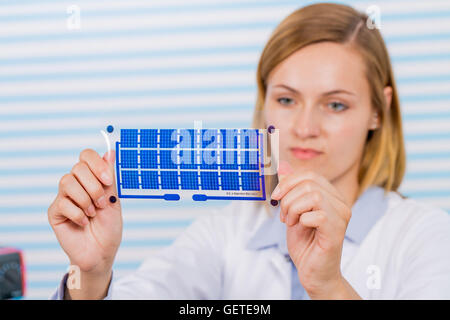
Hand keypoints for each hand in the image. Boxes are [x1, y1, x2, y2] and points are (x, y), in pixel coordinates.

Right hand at [48, 149, 122, 276]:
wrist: (101, 252)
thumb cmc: (109, 227)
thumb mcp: (113, 200)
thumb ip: (109, 177)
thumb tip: (110, 152)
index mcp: (92, 178)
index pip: (86, 156)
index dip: (96, 164)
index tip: (108, 180)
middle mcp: (76, 184)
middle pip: (77, 167)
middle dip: (94, 186)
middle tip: (101, 203)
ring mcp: (64, 197)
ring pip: (67, 182)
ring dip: (86, 200)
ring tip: (93, 214)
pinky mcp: (55, 212)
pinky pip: (63, 203)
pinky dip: (78, 214)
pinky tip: (84, 223)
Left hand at [271, 161, 354, 298]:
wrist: (313, 272)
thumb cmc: (305, 244)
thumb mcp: (292, 211)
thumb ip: (290, 190)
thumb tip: (283, 165)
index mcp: (331, 196)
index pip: (310, 174)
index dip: (288, 182)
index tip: (276, 197)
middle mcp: (341, 203)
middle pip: (309, 182)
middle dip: (288, 197)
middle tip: (284, 215)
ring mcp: (341, 216)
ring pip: (312, 195)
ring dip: (293, 209)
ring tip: (291, 222)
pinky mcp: (337, 231)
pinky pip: (316, 214)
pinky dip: (301, 220)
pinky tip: (301, 229)